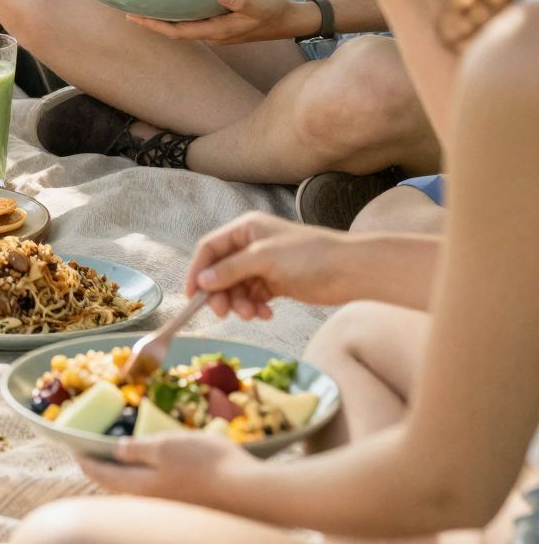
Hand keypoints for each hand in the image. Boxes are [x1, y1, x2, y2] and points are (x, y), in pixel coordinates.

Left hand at [75, 427, 253, 507]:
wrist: (254, 495)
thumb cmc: (208, 465)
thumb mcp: (169, 446)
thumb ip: (140, 450)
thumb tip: (117, 452)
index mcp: (143, 489)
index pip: (105, 477)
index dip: (88, 462)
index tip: (75, 452)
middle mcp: (155, 507)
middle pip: (123, 490)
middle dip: (108, 474)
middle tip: (98, 458)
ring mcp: (175, 513)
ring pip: (144, 496)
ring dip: (132, 481)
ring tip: (128, 465)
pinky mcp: (195, 515)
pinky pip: (165, 499)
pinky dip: (155, 485)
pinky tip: (166, 476)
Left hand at [126, 0, 315, 43]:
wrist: (291, 21)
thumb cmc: (275, 14)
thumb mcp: (261, 6)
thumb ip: (241, 2)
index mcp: (217, 32)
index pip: (178, 32)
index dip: (154, 25)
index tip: (134, 17)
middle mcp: (212, 33)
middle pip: (174, 29)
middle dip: (151, 21)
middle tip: (129, 8)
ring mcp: (216, 28)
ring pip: (183, 24)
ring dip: (163, 15)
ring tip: (145, 2)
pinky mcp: (220, 21)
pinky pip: (193, 17)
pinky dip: (179, 9)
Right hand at [183, 210, 356, 318]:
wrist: (351, 271)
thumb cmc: (309, 256)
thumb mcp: (265, 259)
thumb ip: (231, 269)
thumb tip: (201, 281)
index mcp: (246, 229)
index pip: (210, 248)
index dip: (198, 270)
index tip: (192, 296)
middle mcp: (252, 245)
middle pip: (221, 271)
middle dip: (221, 292)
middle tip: (225, 313)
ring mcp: (264, 265)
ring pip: (237, 287)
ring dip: (240, 303)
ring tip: (253, 314)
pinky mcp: (276, 283)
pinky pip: (254, 297)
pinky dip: (256, 307)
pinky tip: (267, 314)